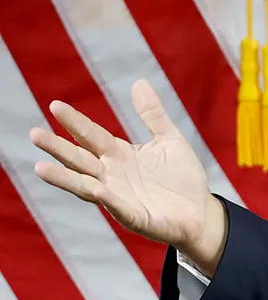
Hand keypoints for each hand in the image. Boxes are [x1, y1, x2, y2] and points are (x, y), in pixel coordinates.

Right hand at [28, 80, 227, 274]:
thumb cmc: (181, 176)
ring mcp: (120, 198)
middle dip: (58, 148)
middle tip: (34, 133)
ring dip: (65, 178)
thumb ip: (152, 115)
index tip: (55, 105)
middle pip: (80, 160)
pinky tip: (97, 189)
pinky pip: (119, 208)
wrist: (200, 210)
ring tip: (41, 167)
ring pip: (87, 186)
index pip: (92, 135)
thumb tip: (139, 82)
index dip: (75, 122)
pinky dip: (108, 199)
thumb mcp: (169, 139)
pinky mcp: (135, 218)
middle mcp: (112, 175)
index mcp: (119, 155)